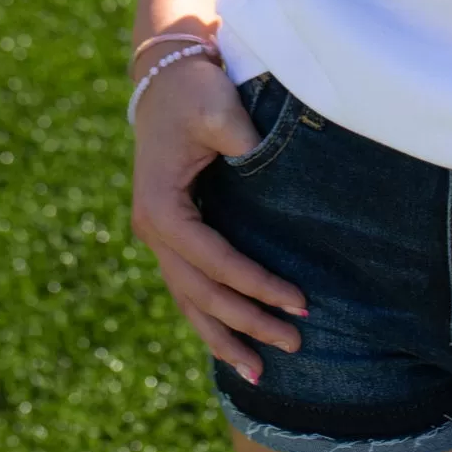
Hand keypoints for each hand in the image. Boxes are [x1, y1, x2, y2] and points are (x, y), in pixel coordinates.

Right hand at [128, 57, 307, 382]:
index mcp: (160, 206)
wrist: (166, 77)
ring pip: (190, 301)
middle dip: (247, 322)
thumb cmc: (195, 90)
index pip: (212, 260)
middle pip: (201, 292)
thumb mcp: (218, 106)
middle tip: (296, 344)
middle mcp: (152, 229)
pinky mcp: (173, 235)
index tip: (299, 302)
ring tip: (261, 373)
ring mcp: (158, 237)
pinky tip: (234, 347)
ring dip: (225, 336)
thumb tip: (270, 164)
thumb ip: (242, 137)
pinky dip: (211, 319)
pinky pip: (190, 288)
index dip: (255, 284)